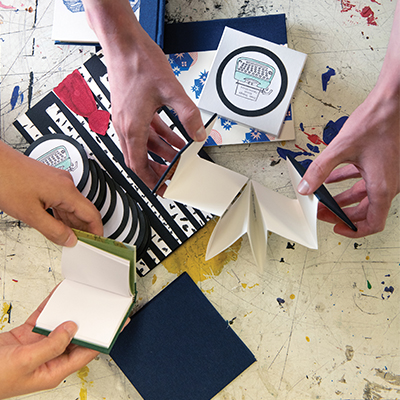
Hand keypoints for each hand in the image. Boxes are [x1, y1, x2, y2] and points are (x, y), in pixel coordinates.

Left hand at [0, 142, 102, 245]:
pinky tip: (59, 223)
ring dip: (72, 222)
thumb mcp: (30, 214)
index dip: (96, 231)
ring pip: (72, 206)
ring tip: (68, 237)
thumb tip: (69, 240)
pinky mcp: (50, 181)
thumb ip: (53, 230)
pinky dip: (63, 214)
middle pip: (84, 210)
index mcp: (66, 191)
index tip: (97, 241)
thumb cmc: (6, 180)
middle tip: (81, 244)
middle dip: (83, 228)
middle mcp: (65, 183)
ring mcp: (58, 181)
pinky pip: (63, 200)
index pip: (92, 214)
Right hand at [0, 293, 98, 398]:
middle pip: (76, 336)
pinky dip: (51, 305)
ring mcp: (39, 345)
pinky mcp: (28, 335)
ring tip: (83, 296)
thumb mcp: (25, 363)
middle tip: (101, 305)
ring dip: (70, 310)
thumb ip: (51, 345)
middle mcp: (50, 357)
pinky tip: (60, 294)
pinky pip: (44, 317)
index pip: (86, 352)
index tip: (117, 326)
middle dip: (88, 321)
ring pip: (60, 324)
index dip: (103, 339)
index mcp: (54, 370)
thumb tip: (72, 328)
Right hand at [83, 0, 205, 190]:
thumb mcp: (171, 90)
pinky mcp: (130, 109)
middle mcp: (125, 125)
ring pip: (144, 144)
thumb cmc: (138, 62)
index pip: (139, 165)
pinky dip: (159, 137)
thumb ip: (188, 115)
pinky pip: (145, 131)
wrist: (122, 43)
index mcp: (132, 126)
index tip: (162, 188)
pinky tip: (174, 136)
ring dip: (162, 152)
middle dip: (158, 169)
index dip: (152, 180)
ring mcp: (126, 117)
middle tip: (172, 176)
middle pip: (140, 158)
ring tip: (179, 156)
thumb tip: (198, 133)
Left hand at [297, 83, 399, 237]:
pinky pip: (363, 180)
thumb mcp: (340, 149)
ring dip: (343, 200)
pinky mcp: (380, 163)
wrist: (391, 103)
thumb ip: (320, 170)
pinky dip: (346, 183)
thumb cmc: (376, 122)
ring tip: (323, 200)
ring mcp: (385, 174)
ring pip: (363, 196)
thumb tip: (306, 187)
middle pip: (365, 211)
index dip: (354, 230)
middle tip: (323, 214)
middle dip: (342, 214)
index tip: (338, 228)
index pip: (374, 223)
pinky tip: (331, 179)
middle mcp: (387, 183)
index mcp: (382, 186)